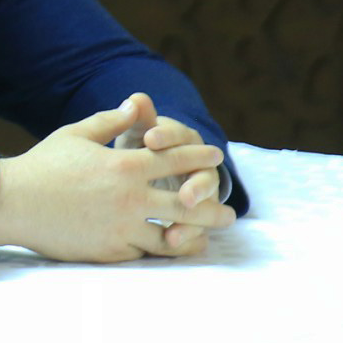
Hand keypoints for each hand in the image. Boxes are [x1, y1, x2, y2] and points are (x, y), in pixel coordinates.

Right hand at [0, 93, 236, 261]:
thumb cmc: (41, 165)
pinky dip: (157, 249)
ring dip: (194, 237)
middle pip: (190, 204)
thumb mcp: (76, 134)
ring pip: (173, 236)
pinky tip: (166, 248)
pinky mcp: (109, 250)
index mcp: (125, 165)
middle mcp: (130, 197)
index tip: (215, 157)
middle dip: (213, 208)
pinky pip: (143, 252)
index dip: (200, 157)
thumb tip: (137, 104)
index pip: (177, 160)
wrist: (11, 203)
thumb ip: (112, 121)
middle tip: (229, 214)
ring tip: (205, 239)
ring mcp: (122, 227)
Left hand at [137, 113, 229, 240]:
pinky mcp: (193, 216)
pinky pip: (196, 228)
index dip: (167, 137)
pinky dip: (187, 236)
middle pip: (205, 175)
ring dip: (194, 219)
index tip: (150, 138)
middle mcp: (198, 166)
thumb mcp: (137, 133)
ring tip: (175, 232)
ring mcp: (200, 193)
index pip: (180, 136)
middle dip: (197, 186)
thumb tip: (136, 99)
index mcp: (184, 141)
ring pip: (206, 207)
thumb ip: (139, 119)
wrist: (148, 170)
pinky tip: (172, 244)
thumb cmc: (141, 148)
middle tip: (185, 195)